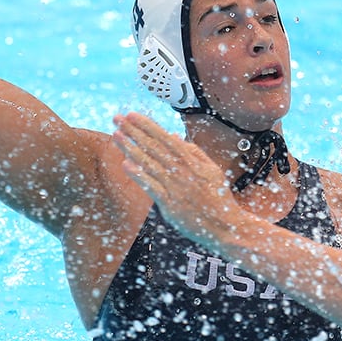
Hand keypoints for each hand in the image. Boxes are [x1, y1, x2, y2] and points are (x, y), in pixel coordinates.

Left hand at [111, 113, 244, 246]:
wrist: (224, 225)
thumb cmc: (217, 198)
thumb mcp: (211, 169)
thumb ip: (193, 152)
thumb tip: (174, 136)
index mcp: (192, 161)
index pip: (164, 138)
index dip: (147, 126)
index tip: (132, 115)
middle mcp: (182, 171)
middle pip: (153, 147)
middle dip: (133, 131)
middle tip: (117, 119)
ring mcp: (175, 187)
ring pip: (149, 163)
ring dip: (131, 148)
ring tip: (117, 136)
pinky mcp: (169, 204)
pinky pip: (151, 187)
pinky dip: (139, 175)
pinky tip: (126, 165)